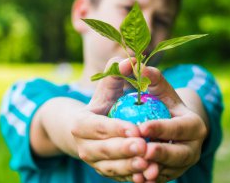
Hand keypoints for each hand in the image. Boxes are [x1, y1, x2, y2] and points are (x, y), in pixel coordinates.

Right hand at [71, 58, 148, 181]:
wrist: (89, 129)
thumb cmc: (103, 103)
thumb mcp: (108, 86)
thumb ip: (117, 71)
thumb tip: (130, 59)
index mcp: (80, 124)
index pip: (97, 127)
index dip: (115, 129)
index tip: (135, 128)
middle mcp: (83, 146)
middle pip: (103, 150)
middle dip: (124, 150)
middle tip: (144, 146)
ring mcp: (93, 162)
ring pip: (111, 168)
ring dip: (129, 167)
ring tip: (149, 163)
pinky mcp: (105, 172)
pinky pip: (118, 178)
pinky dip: (132, 178)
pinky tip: (149, 176)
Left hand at [137, 66, 207, 182]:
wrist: (166, 123)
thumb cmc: (159, 101)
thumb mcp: (156, 87)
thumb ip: (147, 75)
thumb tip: (133, 63)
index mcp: (193, 123)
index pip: (180, 126)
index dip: (162, 128)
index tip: (142, 127)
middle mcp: (193, 145)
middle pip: (180, 153)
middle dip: (162, 153)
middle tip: (143, 152)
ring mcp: (184, 162)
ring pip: (171, 170)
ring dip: (156, 171)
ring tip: (140, 171)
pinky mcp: (173, 173)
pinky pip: (162, 179)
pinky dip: (150, 180)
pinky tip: (136, 179)